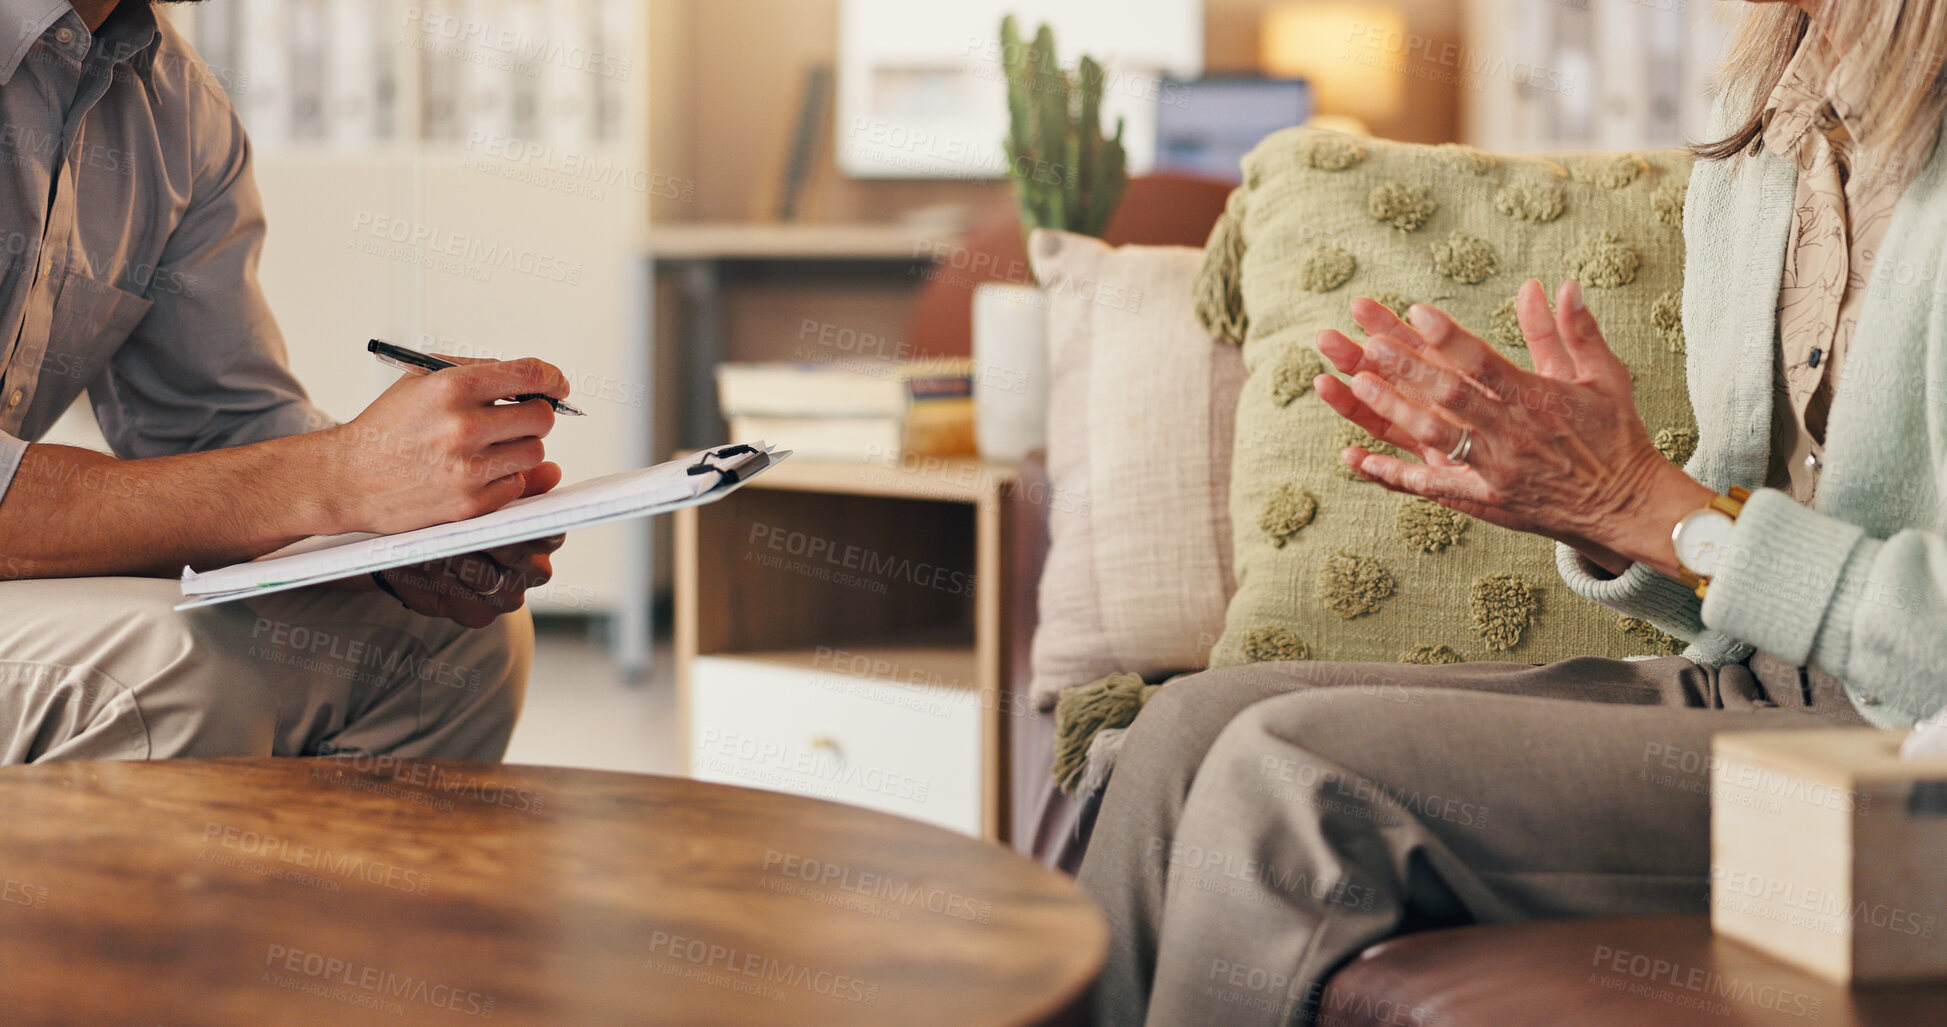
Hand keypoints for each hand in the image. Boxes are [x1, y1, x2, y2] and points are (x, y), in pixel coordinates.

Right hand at [322, 357, 570, 534]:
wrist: (346, 478)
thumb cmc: (387, 427)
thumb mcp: (422, 380)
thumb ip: (479, 372)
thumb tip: (539, 382)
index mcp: (452, 387)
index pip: (530, 374)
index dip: (552, 379)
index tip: (557, 385)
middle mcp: (462, 426)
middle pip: (541, 417)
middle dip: (535, 415)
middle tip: (517, 419)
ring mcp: (467, 468)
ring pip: (535, 454)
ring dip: (520, 449)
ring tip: (490, 447)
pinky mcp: (469, 504)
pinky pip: (516, 485)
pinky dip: (505, 478)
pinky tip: (476, 472)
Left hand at [377, 466, 567, 627]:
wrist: (424, 552)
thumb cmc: (465, 514)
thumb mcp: (489, 492)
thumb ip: (519, 482)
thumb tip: (552, 471)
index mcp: (545, 537)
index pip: (549, 530)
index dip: (526, 523)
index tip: (501, 512)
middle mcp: (534, 570)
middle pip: (519, 557)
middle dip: (489, 540)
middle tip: (464, 521)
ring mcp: (508, 596)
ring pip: (487, 578)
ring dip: (459, 558)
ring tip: (436, 538)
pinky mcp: (479, 615)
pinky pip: (464, 599)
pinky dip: (443, 579)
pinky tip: (427, 561)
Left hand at [1312, 280, 1712, 578]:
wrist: (1627, 506)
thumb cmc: (1616, 435)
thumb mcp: (1603, 377)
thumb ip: (1574, 331)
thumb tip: (1562, 284)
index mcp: (1537, 400)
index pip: (1484, 363)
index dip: (1449, 337)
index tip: (1417, 310)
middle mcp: (1511, 435)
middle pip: (1448, 396)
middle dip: (1405, 367)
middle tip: (1366, 341)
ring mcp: (1493, 471)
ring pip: (1432, 436)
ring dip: (1390, 409)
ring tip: (1352, 381)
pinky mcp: (1483, 501)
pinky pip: (1429, 486)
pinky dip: (1391, 474)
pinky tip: (1354, 459)